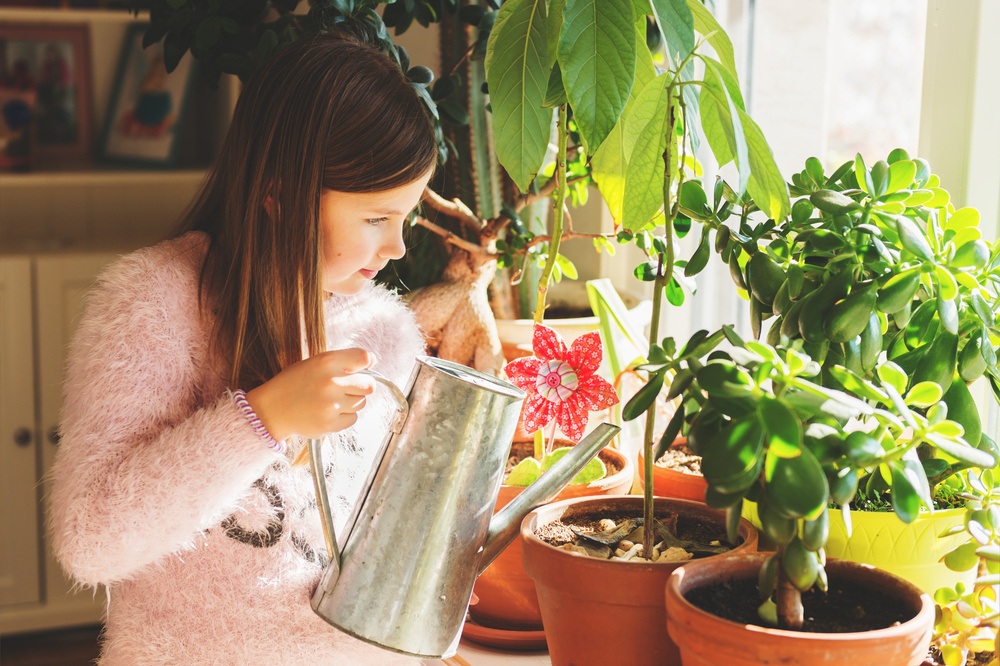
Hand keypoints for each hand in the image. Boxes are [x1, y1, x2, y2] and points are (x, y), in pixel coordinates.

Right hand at [245, 348, 374, 440]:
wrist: (272, 409)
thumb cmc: (294, 384)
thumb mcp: (315, 363)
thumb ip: (343, 360)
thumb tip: (372, 360)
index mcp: (326, 362)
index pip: (364, 358)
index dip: (366, 364)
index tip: (361, 368)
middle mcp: (331, 382)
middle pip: (369, 385)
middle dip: (360, 386)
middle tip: (343, 388)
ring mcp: (331, 405)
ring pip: (361, 403)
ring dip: (351, 402)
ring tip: (330, 400)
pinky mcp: (330, 424)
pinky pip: (352, 419)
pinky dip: (343, 416)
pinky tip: (328, 412)